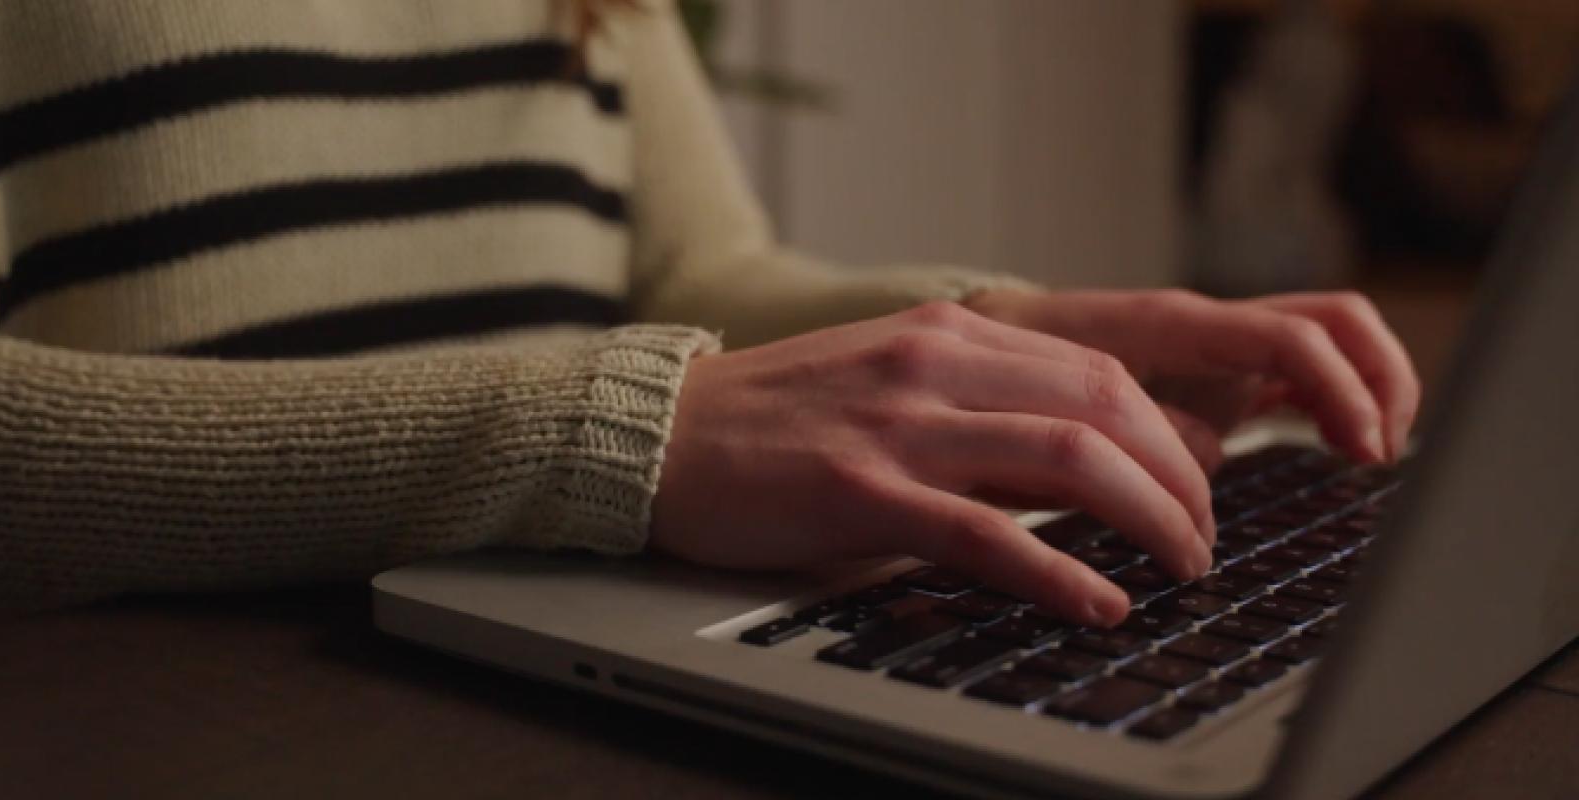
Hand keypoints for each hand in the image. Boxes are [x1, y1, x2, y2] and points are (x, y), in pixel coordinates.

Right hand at [651, 302, 1215, 626]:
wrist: (663, 435)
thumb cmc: (775, 419)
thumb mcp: (890, 381)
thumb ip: (979, 407)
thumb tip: (1080, 464)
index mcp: (949, 332)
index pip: (1100, 369)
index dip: (1172, 431)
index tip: (1198, 484)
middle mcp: (934, 363)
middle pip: (1107, 404)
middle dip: (1182, 477)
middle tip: (1204, 537)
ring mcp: (899, 425)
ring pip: (1068, 457)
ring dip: (1149, 518)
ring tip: (1182, 567)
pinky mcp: (862, 493)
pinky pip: (987, 532)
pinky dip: (1060, 571)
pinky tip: (1099, 602)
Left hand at [964, 289, 1421, 464]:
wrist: (987, 348)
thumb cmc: (1019, 382)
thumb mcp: (1063, 414)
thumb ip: (1135, 431)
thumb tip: (1201, 462)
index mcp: (1174, 325)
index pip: (1291, 335)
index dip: (1341, 389)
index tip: (1362, 450)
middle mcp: (1212, 322)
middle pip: (1340, 320)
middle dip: (1382, 380)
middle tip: (1379, 451)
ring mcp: (1224, 341)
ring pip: (1334, 336)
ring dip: (1370, 388)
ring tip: (1368, 452)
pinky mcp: (1224, 367)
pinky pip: (1306, 367)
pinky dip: (1338, 400)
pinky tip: (1338, 446)